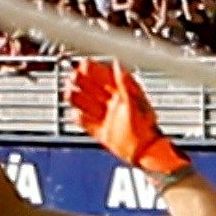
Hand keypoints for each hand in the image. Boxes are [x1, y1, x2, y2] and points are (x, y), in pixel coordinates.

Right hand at [65, 56, 186, 182]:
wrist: (145, 152)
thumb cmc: (146, 126)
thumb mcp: (134, 101)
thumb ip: (125, 83)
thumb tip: (118, 65)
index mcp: (123, 93)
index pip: (105, 77)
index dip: (94, 70)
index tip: (83, 64)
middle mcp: (113, 104)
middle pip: (93, 89)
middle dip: (82, 81)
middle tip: (72, 77)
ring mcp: (107, 118)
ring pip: (87, 104)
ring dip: (78, 97)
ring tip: (69, 92)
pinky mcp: (102, 132)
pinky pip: (87, 123)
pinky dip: (79, 118)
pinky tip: (74, 113)